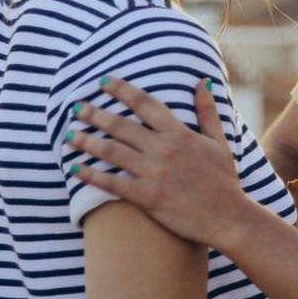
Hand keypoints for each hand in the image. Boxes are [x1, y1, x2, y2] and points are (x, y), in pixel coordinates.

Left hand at [70, 77, 252, 249]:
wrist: (228, 217)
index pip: (146, 104)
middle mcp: (164, 149)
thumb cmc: (224, 180)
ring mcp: (154, 173)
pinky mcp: (147, 197)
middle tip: (76, 106)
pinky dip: (91, 175)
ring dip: (87, 141)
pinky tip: (74, 169)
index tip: (103, 82)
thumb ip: (207, 111)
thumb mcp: (219, 141)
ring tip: (69, 134)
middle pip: (122, 125)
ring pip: (112, 151)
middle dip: (95, 113)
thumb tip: (200, 82)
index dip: (122, 90)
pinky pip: (112, 183)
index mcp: (180, 133)